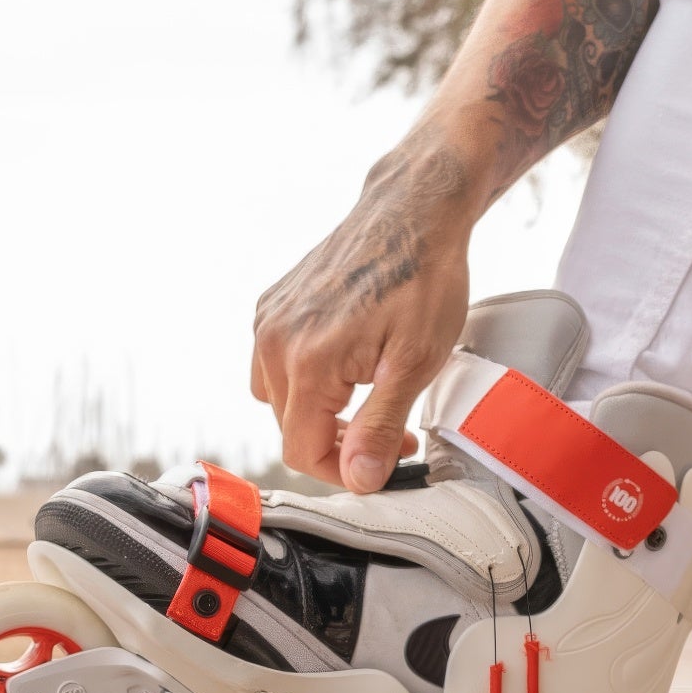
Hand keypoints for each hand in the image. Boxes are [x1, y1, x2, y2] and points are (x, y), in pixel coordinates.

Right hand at [251, 149, 475, 492]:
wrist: (412, 213)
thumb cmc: (422, 280)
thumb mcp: (415, 364)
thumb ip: (380, 425)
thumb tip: (359, 479)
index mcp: (307, 361)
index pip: (302, 452)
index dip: (346, 470)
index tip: (387, 456)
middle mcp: (274, 341)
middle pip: (290, 429)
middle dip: (341, 441)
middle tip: (395, 428)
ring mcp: (269, 320)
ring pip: (281, 401)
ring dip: (323, 413)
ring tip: (372, 395)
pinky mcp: (272, 305)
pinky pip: (276, 365)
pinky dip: (311, 379)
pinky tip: (352, 363)